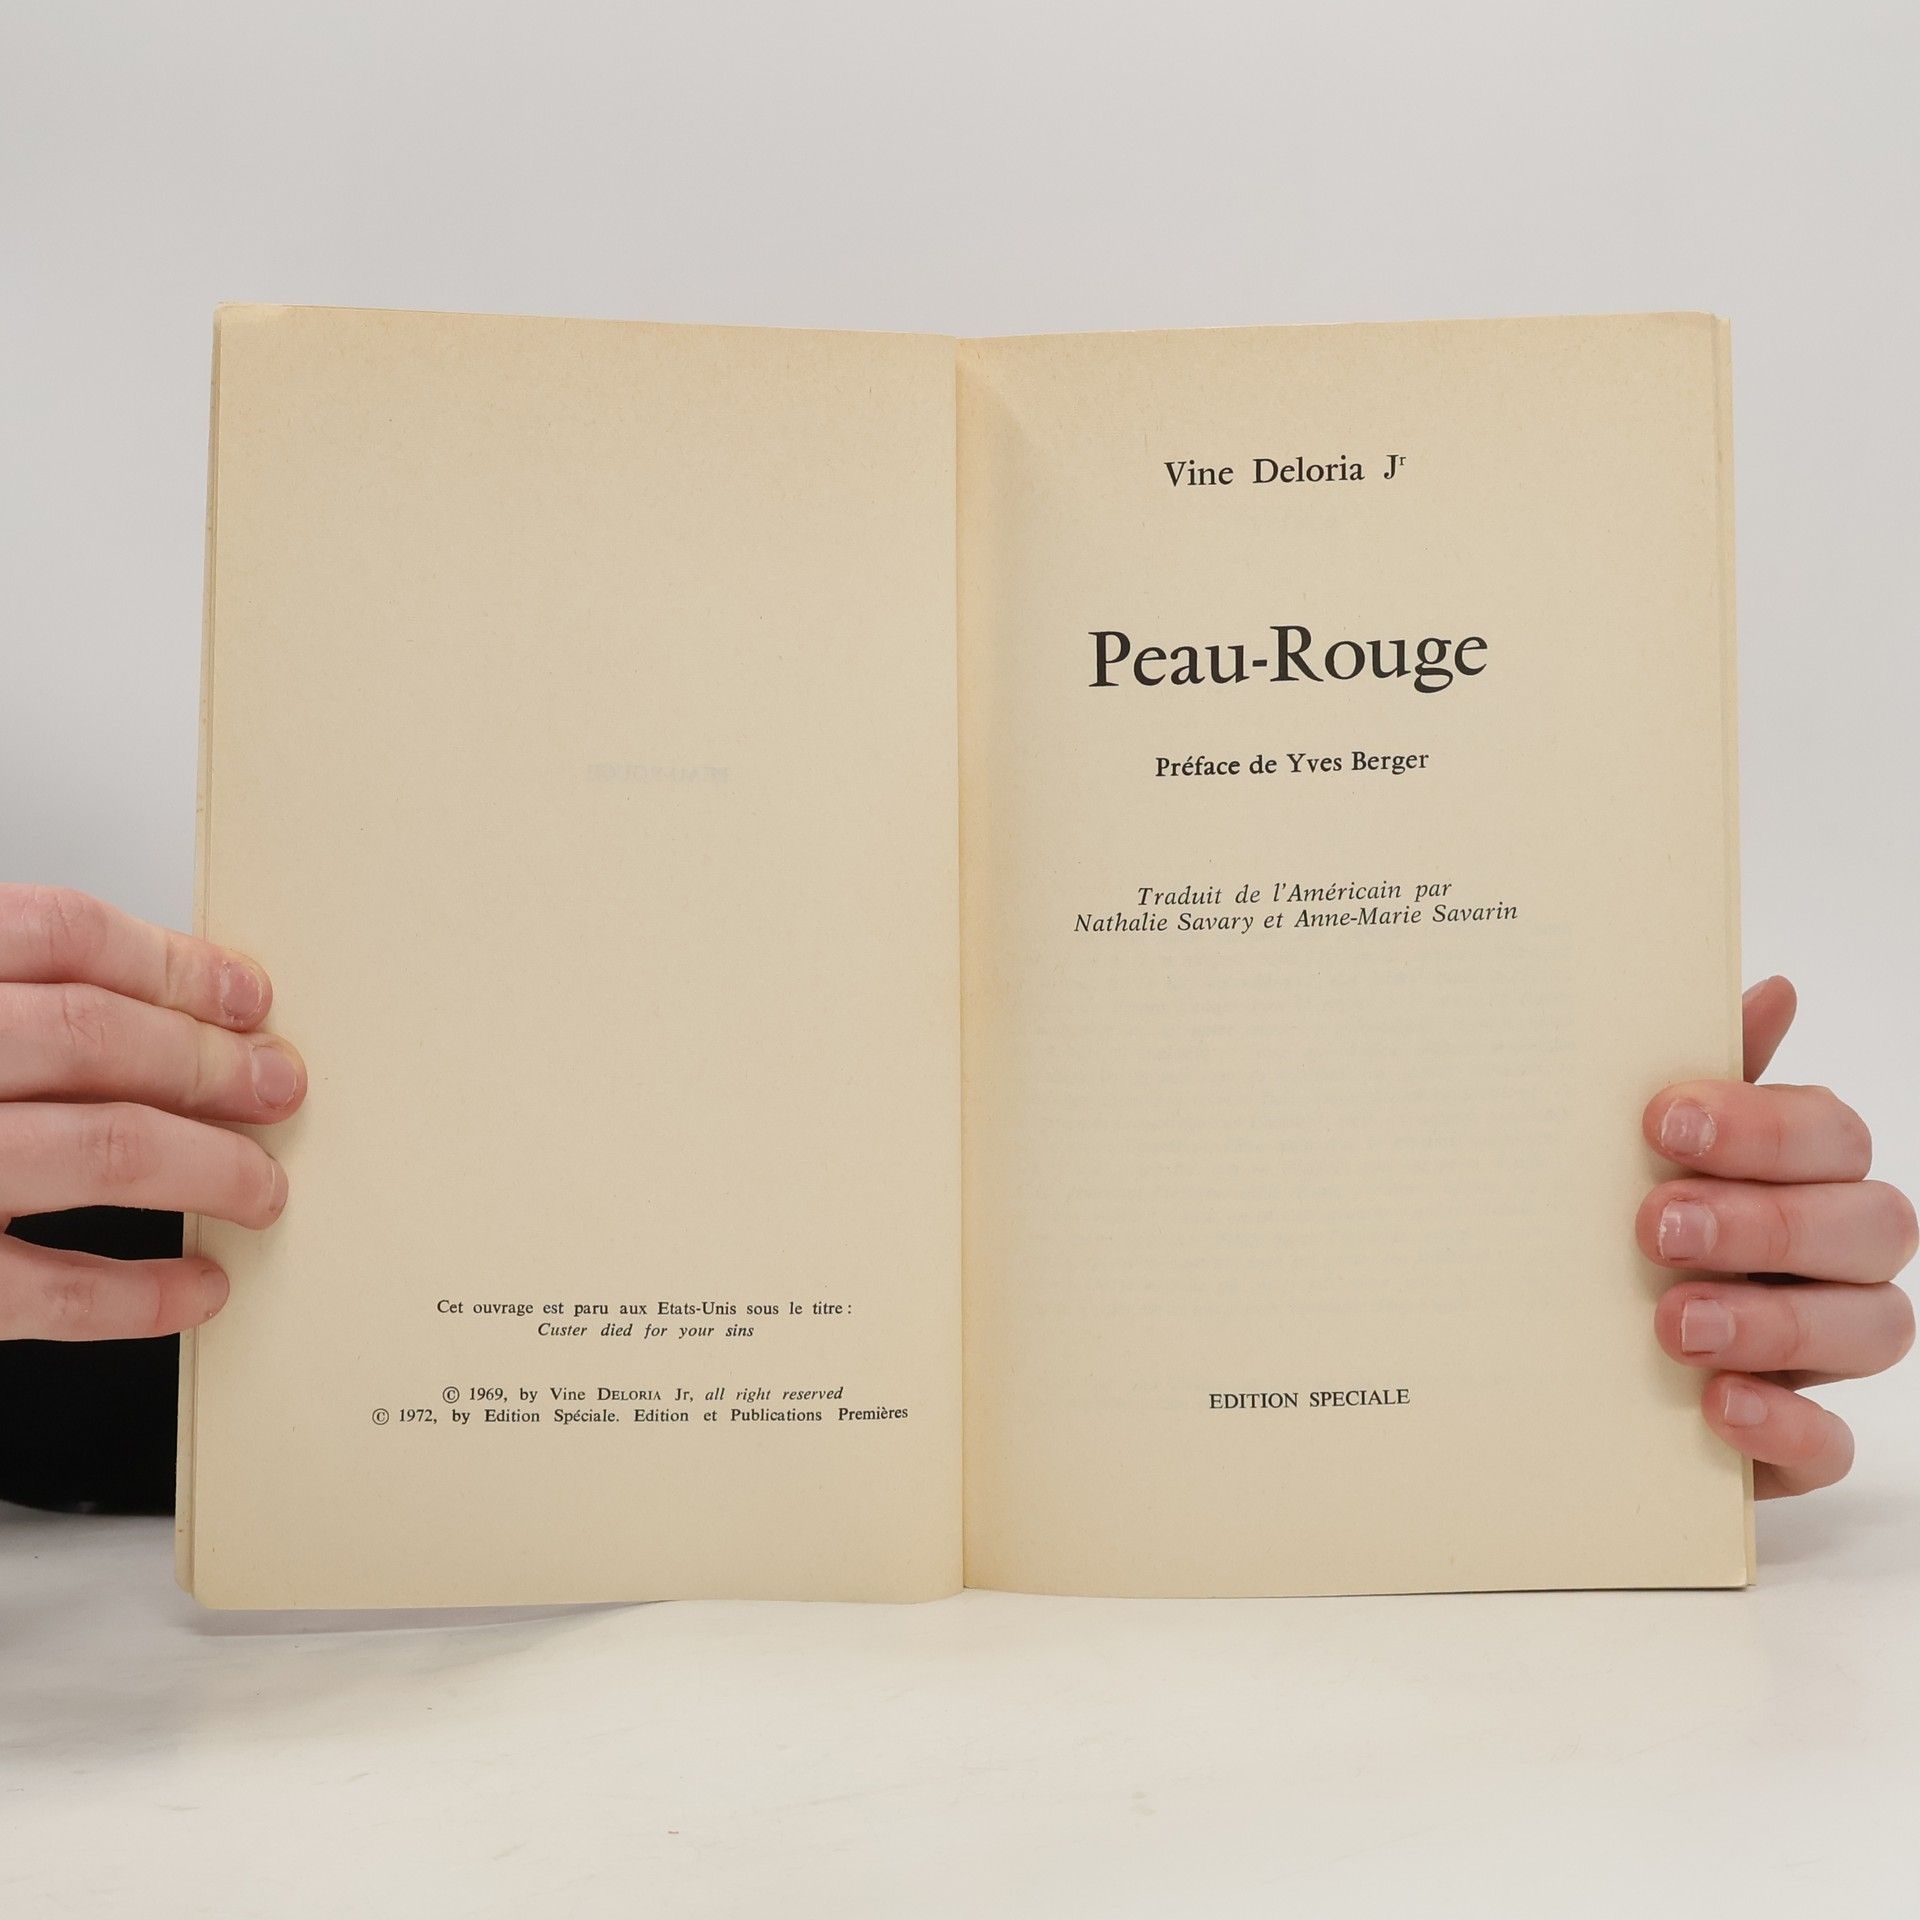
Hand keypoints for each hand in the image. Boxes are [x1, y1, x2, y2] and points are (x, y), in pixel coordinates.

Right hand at [0, 885, 304, 1339]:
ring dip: (207, 1166)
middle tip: (277, 1084)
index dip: (170, 962)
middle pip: (92, 1035)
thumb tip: (150, 1002)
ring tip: (259, 1184)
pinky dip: (140, 1294)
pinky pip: (45, 1290)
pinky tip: (197, 1286)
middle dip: (208, 1062)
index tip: (244, 994)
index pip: (56, 933)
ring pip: (98, 1147)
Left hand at [1643, 976, 1915, 1495]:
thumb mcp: (1635, 1150)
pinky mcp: (1792, 1441)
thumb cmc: (1609, 1224)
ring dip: (1775, 1321)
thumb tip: (1773, 990)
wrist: (1538, 1351)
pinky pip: (1831, 1446)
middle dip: (1767, 1222)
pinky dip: (1782, 1426)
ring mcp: (1821, 1352)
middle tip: (1656, 1227)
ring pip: (1876, 1330)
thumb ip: (1705, 1076)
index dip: (1762, 1126)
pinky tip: (1714, 1405)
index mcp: (1801, 1174)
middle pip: (1873, 1227)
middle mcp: (1831, 1259)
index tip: (1663, 1123)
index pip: (1833, 1135)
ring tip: (1671, 1323)